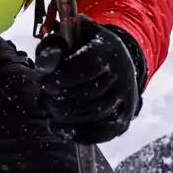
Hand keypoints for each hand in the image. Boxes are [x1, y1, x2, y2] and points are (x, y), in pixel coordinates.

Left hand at [35, 16, 142, 144]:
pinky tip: (63, 129)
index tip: (47, 85)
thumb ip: (52, 48)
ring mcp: (127, 95)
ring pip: (98, 114)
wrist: (117, 59)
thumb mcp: (66, 37)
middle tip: (47, 102)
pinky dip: (82, 135)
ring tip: (52, 115)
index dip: (63, 79)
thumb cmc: (84, 48)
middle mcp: (123, 72)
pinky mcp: (126, 115)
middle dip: (62, 101)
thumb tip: (45, 69)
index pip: (88, 66)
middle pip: (91, 94)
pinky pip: (106, 131)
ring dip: (69, 119)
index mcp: (108, 48)